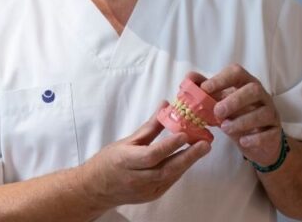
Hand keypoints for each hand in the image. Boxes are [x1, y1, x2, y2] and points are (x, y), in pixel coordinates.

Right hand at [80, 102, 211, 208]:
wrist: (96, 188)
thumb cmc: (109, 161)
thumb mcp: (126, 141)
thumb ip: (149, 126)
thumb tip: (165, 106)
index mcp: (126, 161)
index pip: (151, 155)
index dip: (168, 145)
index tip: (184, 134)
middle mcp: (137, 179)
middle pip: (166, 169)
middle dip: (188, 156)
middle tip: (205, 144)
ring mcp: (146, 190)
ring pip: (171, 176)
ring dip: (188, 162)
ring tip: (202, 148)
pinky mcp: (152, 196)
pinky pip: (169, 181)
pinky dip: (180, 169)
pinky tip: (189, 158)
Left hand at [189, 65, 282, 166]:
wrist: (257, 141)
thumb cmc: (235, 115)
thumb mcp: (219, 102)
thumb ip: (204, 90)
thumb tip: (187, 79)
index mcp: (245, 83)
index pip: (236, 72)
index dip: (221, 79)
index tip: (205, 89)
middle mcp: (261, 95)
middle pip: (253, 89)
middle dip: (234, 100)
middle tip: (217, 111)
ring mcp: (270, 113)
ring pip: (263, 112)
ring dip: (242, 120)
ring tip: (224, 128)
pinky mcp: (275, 132)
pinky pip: (269, 133)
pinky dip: (255, 138)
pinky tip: (242, 141)